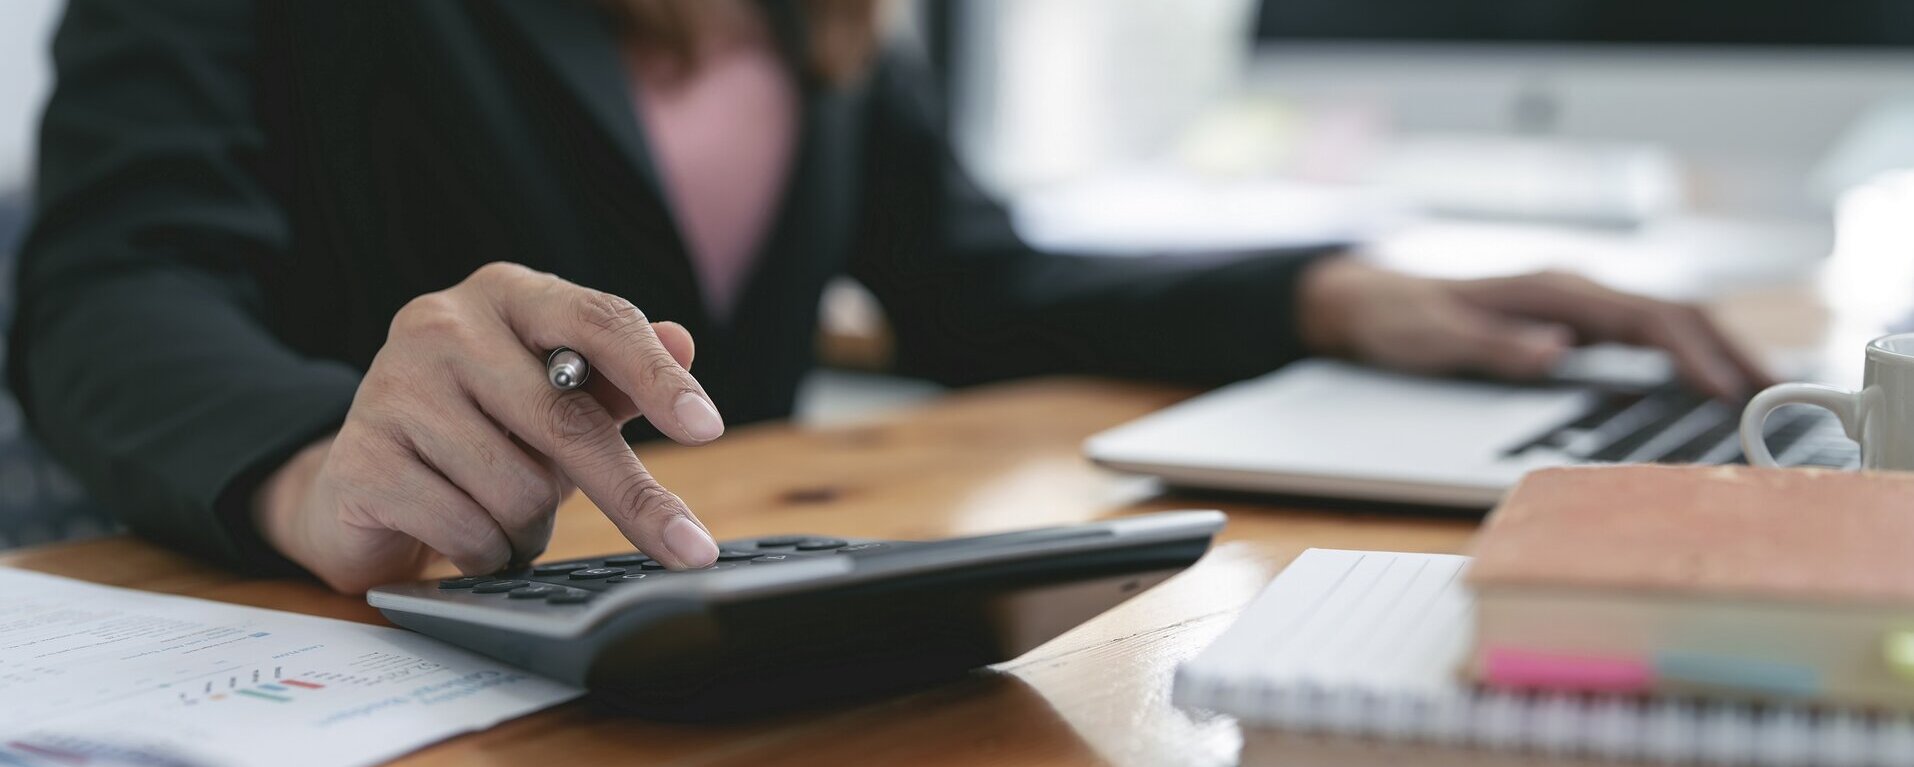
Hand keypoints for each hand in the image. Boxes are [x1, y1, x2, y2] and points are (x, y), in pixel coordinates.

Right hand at [252, 262, 724, 592]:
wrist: (361, 483)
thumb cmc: (481, 432)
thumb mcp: (556, 399)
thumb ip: (617, 375)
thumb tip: (683, 341)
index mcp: (506, 295)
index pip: (599, 321)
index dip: (657, 378)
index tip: (707, 428)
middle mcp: (443, 324)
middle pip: (568, 421)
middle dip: (633, 497)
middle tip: (689, 549)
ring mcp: (392, 387)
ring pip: (519, 490)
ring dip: (534, 529)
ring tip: (509, 519)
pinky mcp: (362, 460)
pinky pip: (468, 531)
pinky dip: (487, 554)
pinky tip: (467, 539)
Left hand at [1296, 258, 1772, 398]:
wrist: (1367, 302)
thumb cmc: (1400, 319)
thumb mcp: (1439, 337)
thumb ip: (1497, 345)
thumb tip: (1558, 352)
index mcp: (1552, 290)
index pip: (1644, 318)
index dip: (1690, 352)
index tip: (1724, 389)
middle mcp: (1572, 290)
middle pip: (1670, 313)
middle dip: (1725, 349)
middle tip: (1771, 393)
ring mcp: (1572, 304)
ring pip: (1662, 320)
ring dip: (1710, 349)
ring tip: (1756, 389)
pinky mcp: (1567, 321)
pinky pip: (1639, 333)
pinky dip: (1678, 352)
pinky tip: (1698, 380)